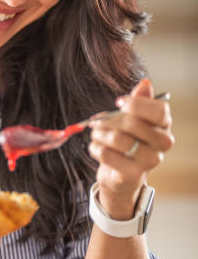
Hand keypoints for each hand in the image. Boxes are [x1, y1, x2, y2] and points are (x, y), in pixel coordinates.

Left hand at [88, 79, 173, 216]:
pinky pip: (107, 154)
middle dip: (108, 120)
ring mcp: (150, 161)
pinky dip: (95, 148)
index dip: (136, 104)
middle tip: (96, 122)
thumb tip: (145, 84)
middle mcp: (163, 143)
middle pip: (133, 123)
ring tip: (95, 135)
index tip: (119, 102)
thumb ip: (137, 102)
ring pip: (117, 139)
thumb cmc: (126, 140)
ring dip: (99, 134)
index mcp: (164, 125)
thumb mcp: (131, 119)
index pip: (158, 110)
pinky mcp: (134, 175)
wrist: (120, 175)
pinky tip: (97, 149)